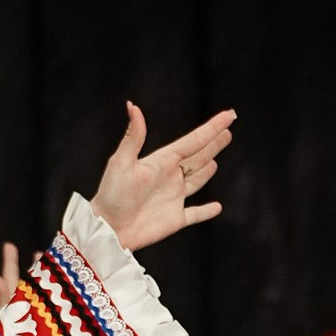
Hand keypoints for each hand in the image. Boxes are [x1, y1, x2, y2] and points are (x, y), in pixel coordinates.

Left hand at [89, 102, 234, 253]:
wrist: (108, 229)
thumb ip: (133, 136)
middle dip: (213, 143)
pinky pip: (195, 213)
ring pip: (197, 180)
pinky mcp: (175, 218)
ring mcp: (174, 197)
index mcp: (162, 161)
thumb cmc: (111, 194)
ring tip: (215, 159)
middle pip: (198, 156)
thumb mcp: (121, 162)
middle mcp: (170, 177)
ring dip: (207, 170)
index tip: (228, 116)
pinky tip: (216, 207)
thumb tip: (133, 107)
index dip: (211, 128)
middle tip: (228, 130)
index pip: (193, 141)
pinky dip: (206, 211)